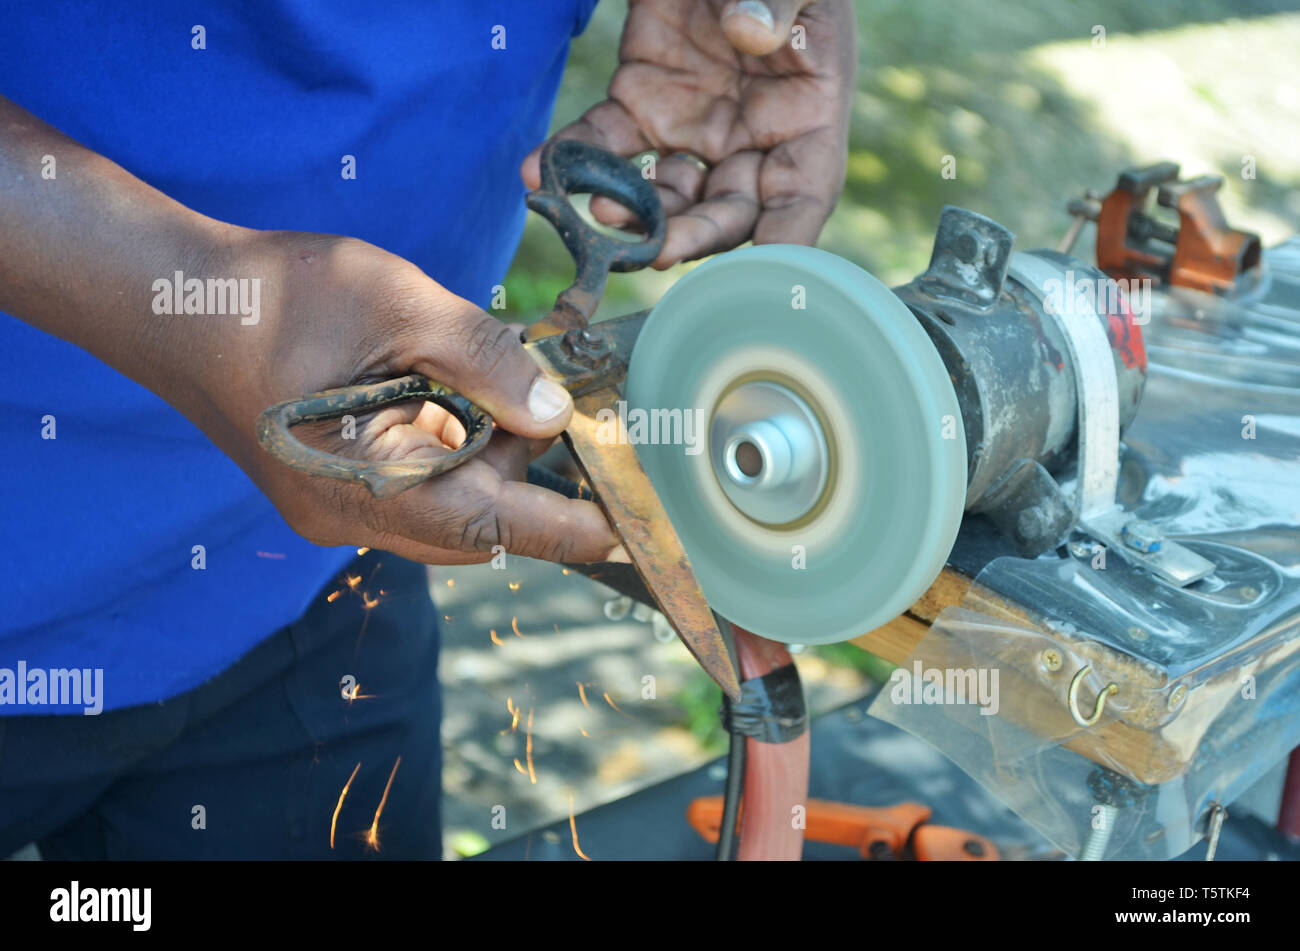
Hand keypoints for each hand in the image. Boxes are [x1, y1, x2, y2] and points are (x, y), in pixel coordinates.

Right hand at [207, 231, 624, 565]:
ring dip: (485, 454)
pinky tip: (445, 389)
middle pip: (476, 523)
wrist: (173, 302)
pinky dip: (447, 448)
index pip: (495, 527)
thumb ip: (486, 361)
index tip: (627, 534)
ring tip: (488, 381)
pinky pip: (412, 487)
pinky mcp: (330, 488)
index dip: (568, 530)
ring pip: (447, 506)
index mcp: (369, 485)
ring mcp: (337, 508)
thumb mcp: (400, 305)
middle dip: (525, 470)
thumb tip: (556, 413)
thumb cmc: (277, 296)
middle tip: (553, 404)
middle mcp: (352, 517)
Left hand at [522, 0, 856, 267]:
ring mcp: (693, 125)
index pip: (803, 196)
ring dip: (633, 213)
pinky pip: (607, 143)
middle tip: (655, 250)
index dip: (784, 243)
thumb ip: (780, 2)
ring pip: (665, 194)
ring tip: (597, 212)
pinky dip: (574, 158)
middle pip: (727, 211)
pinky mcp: (640, 101)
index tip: (758, 280)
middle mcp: (752, 135)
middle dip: (692, 237)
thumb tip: (750, 34)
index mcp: (807, 112)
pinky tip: (540, 167)